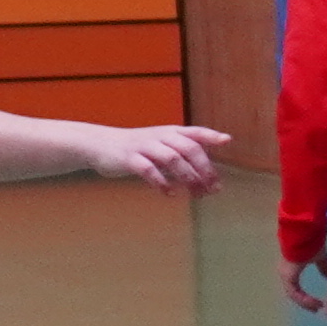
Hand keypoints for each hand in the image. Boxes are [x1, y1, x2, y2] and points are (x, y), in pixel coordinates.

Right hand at [90, 124, 229, 193]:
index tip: (227, 140)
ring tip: (197, 193)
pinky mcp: (129, 158)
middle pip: (188, 148)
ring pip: (171, 158)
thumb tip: (208, 175)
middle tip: (214, 187)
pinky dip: (161, 182)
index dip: (210, 135)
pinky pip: (148, 169)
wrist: (100, 145)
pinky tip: (170, 193)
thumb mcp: (161, 146)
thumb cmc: (138, 149)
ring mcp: (144, 146)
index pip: (194, 132)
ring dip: (187, 176)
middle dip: (204, 167)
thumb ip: (182, 156)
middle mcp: (160, 136)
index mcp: (170, 132)